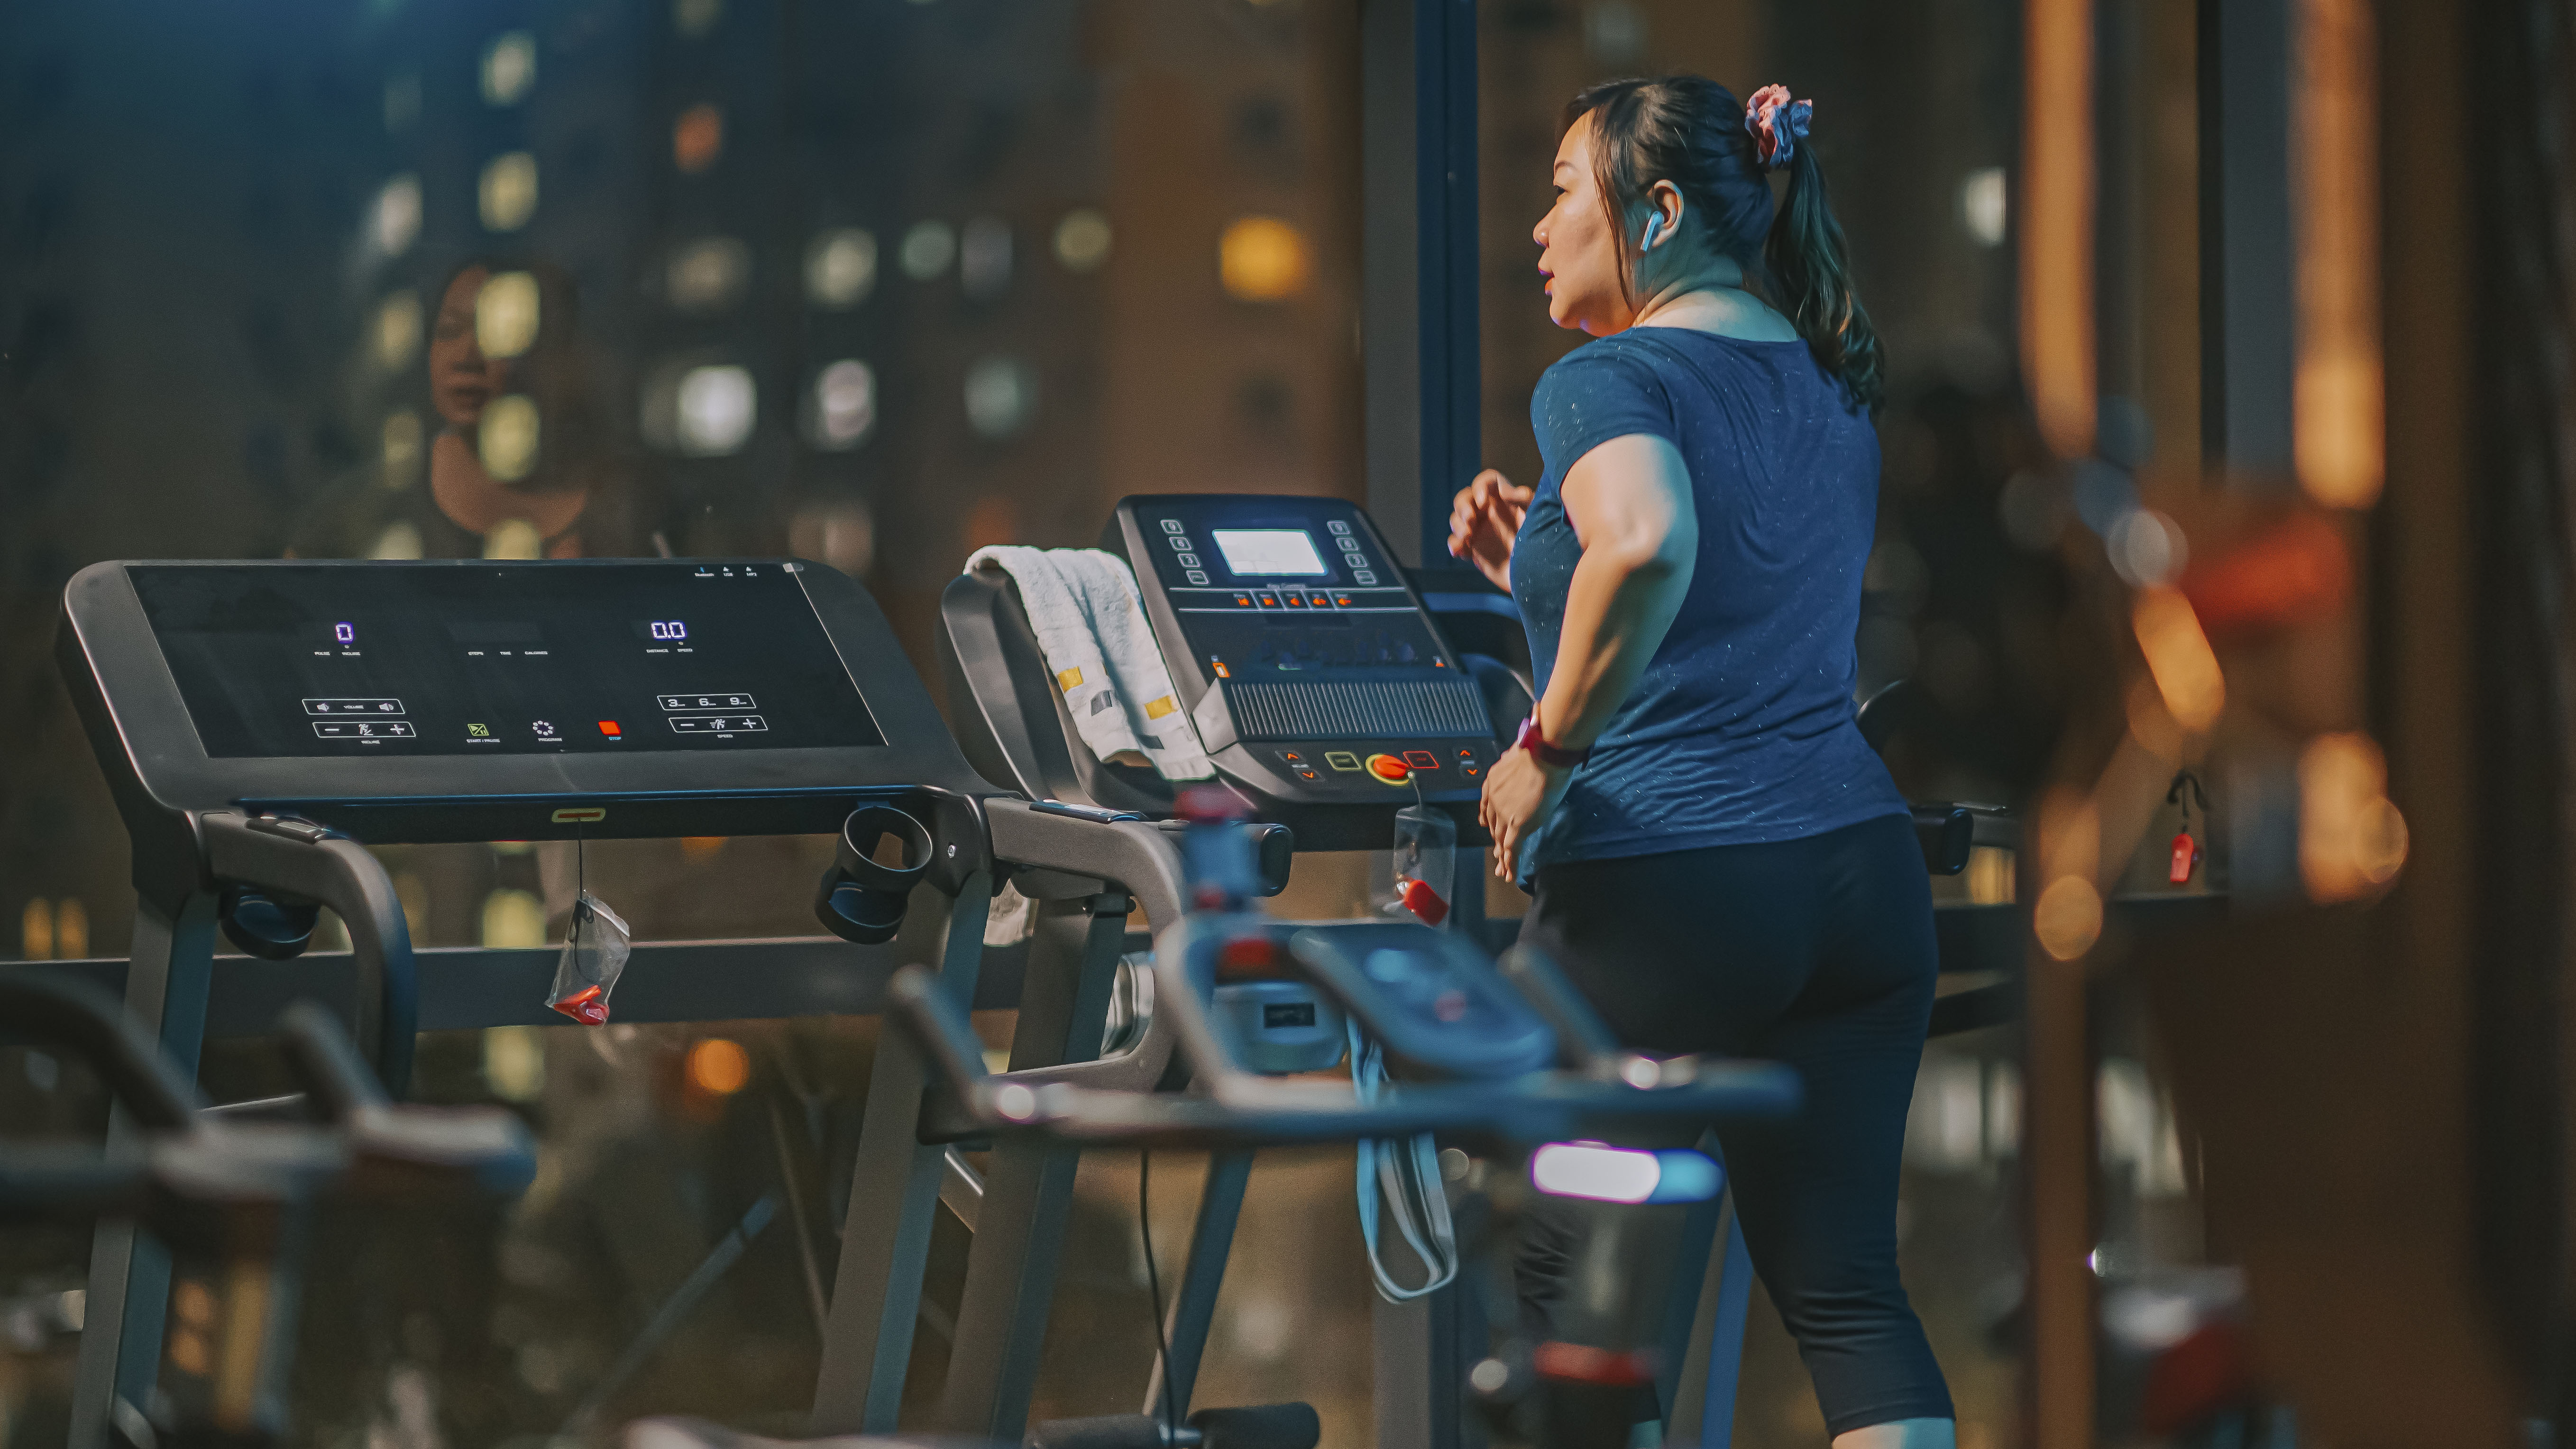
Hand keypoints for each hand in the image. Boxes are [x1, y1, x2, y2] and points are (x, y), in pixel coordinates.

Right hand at [1448, 469, 1533, 592]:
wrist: (1538, 574)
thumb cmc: (1542, 542)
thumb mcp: (1536, 517)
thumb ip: (1524, 500)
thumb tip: (1510, 491)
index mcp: (1504, 500)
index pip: (1486, 482)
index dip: (1480, 486)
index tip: (1482, 501)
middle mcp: (1489, 512)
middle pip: (1465, 498)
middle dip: (1462, 506)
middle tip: (1470, 519)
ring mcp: (1479, 530)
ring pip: (1457, 519)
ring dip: (1458, 525)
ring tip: (1468, 536)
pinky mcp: (1473, 549)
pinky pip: (1456, 543)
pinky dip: (1454, 545)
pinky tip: (1460, 550)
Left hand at [1479, 744, 1569, 880]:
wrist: (1544, 755)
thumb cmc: (1539, 750)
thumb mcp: (1518, 754)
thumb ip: (1514, 760)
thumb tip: (1514, 754)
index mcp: (1493, 782)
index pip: (1487, 806)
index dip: (1488, 818)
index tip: (1487, 826)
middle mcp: (1493, 799)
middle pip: (1493, 825)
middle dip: (1495, 840)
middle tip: (1497, 855)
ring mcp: (1504, 813)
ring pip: (1500, 840)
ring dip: (1501, 856)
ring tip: (1502, 870)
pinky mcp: (1517, 825)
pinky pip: (1512, 849)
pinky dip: (1510, 863)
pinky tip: (1509, 873)